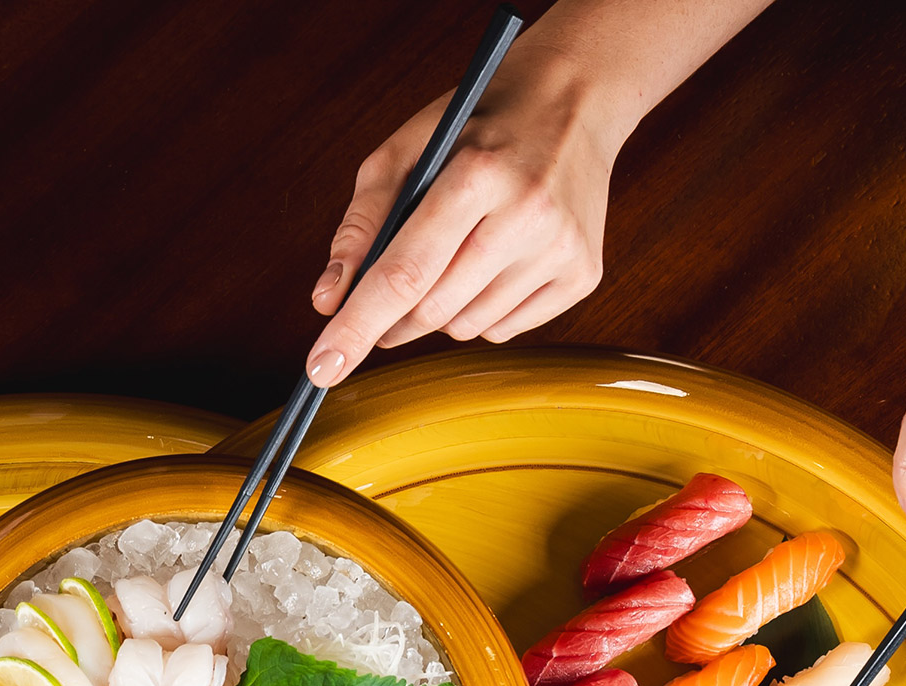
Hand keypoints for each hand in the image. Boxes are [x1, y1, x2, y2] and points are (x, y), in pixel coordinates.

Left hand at [303, 0, 774, 386]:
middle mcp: (527, 213)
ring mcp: (561, 248)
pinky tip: (493, 263)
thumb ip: (361, 224)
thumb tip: (328, 300)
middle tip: (386, 301)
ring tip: (455, 257)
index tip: (323, 367)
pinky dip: (481, 311)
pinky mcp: (582, 274)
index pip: (404, 273)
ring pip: (466, 328)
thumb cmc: (480, 123)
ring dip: (441, 311)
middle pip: (432, 310)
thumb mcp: (407, 150)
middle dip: (394, 318)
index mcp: (477, 173)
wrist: (575, 98)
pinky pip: (505, 329)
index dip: (357, 325)